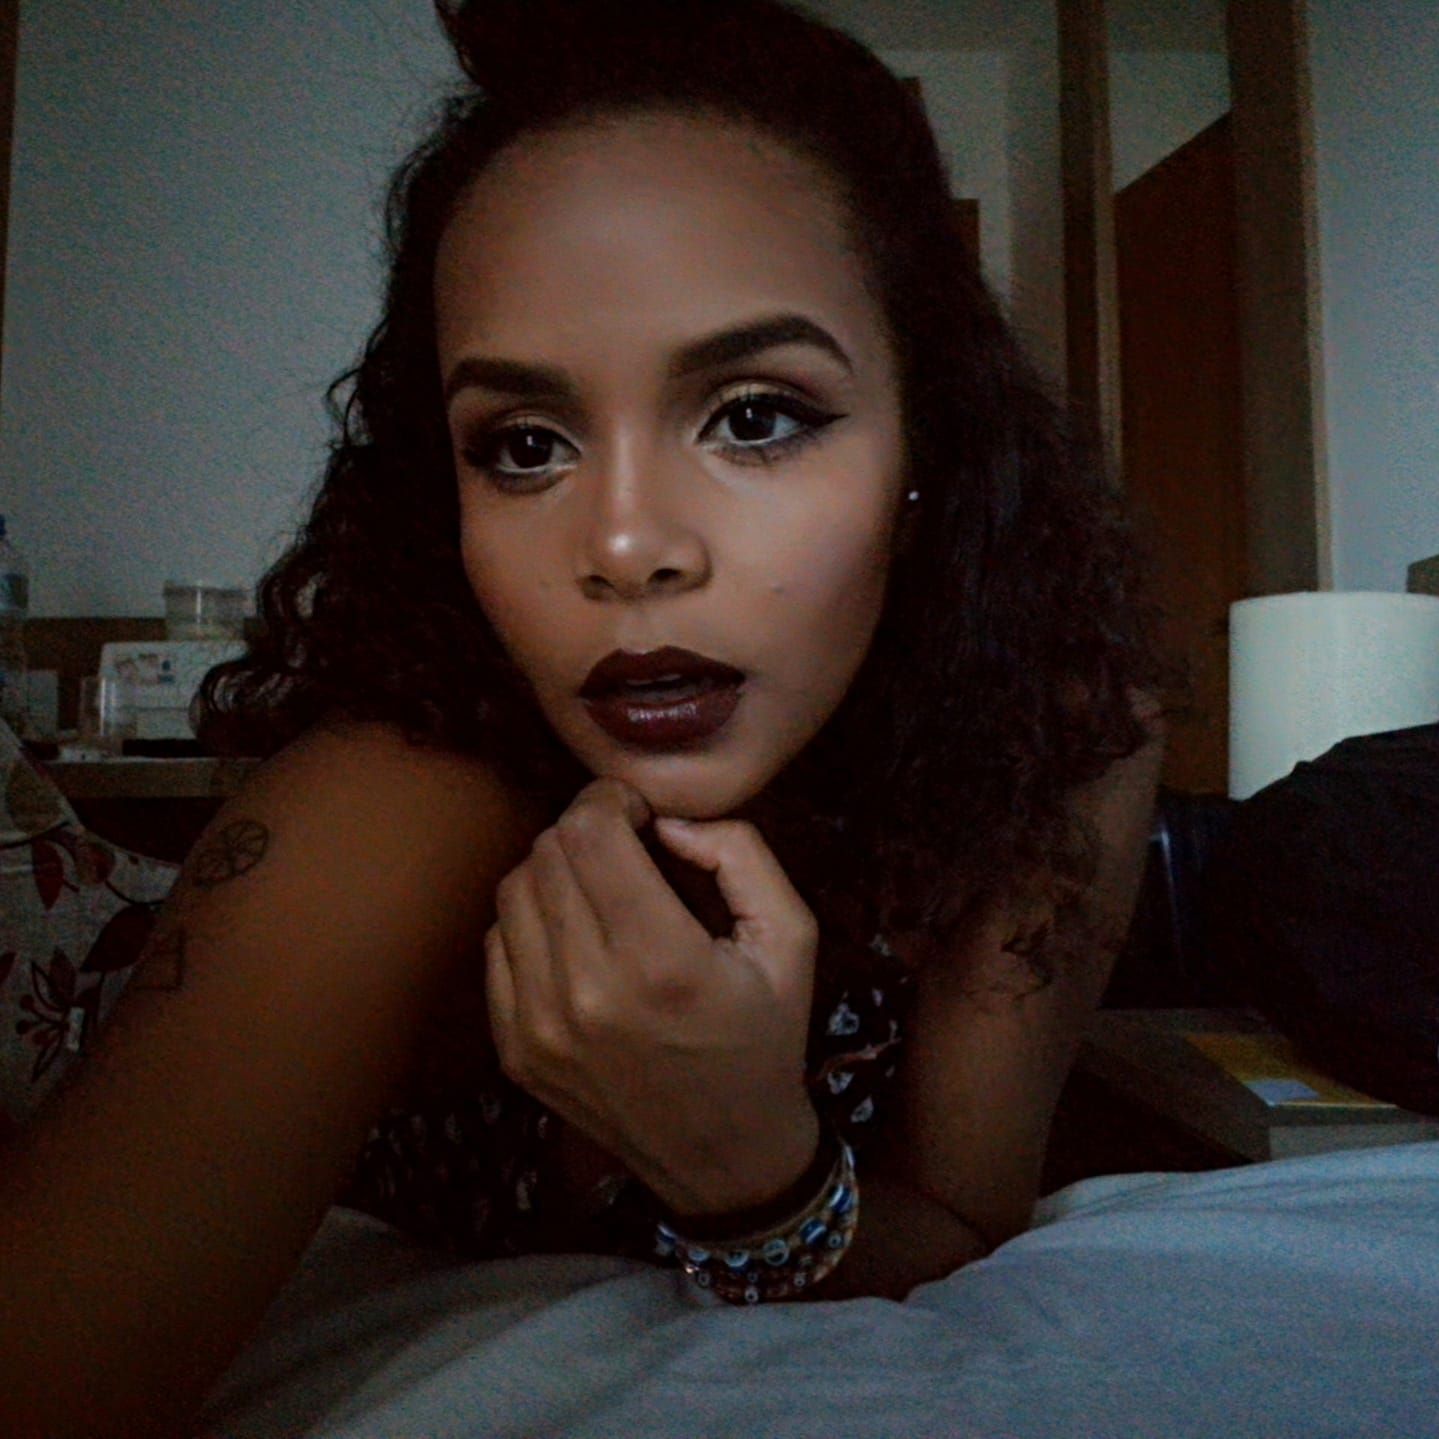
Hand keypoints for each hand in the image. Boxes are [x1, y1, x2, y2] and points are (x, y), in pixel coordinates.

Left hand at [484, 777, 820, 1217]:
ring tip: (600, 888)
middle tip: (624, 845)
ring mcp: (539, 1028)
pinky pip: (497, 945)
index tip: (637, 811)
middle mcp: (588, 993)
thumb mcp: (791, 939)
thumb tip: (666, 823)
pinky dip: (532, 922)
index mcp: (661, 962)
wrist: (724, 1159)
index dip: (609, 800)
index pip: (590, 834)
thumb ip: (740, 856)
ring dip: (555, 871)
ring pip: (513, 891)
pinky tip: (576, 936)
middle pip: (547, 854)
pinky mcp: (515, 1051)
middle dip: (586, 830)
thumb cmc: (765, 1041)